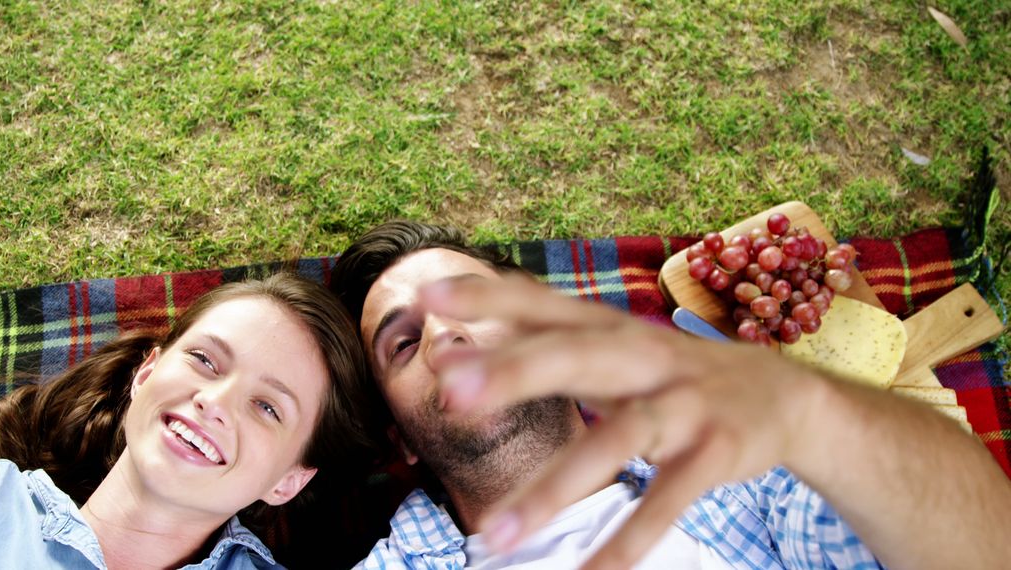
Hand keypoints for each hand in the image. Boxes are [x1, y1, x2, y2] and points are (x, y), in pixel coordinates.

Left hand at [422, 274, 827, 568]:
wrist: (784, 395)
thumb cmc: (674, 371)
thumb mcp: (618, 345)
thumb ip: (554, 338)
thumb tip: (481, 326)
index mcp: (613, 328)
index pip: (546, 304)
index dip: (491, 296)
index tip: (428, 293)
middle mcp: (646, 356)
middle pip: (577, 357)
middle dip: (515, 372)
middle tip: (450, 393)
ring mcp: (684, 404)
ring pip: (617, 441)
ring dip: (555, 489)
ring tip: (495, 536)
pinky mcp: (715, 452)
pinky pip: (667, 501)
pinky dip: (629, 540)